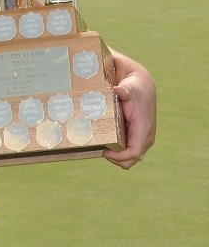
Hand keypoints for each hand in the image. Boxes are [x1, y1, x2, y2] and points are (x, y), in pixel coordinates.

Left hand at [103, 51, 156, 168]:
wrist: (142, 85)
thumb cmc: (134, 88)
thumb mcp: (129, 88)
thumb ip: (124, 90)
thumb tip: (118, 89)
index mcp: (143, 129)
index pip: (133, 153)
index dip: (118, 157)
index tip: (104, 151)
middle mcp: (145, 137)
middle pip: (130, 160)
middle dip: (115, 159)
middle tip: (101, 149)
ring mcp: (142, 138)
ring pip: (129, 157)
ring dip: (116, 155)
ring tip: (102, 145)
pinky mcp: (137, 136)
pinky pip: (128, 150)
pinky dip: (118, 150)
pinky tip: (106, 141)